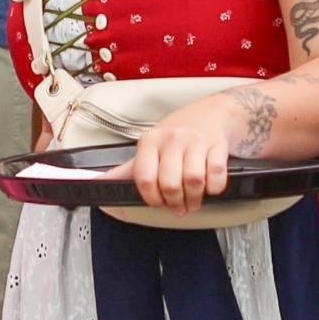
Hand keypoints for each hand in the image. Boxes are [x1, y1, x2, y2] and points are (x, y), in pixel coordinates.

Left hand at [99, 99, 231, 215]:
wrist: (212, 112)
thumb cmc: (177, 133)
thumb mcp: (150, 146)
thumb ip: (128, 168)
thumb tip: (101, 181)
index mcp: (150, 141)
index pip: (143, 177)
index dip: (150, 197)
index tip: (157, 202)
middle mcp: (172, 139)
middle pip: (169, 183)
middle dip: (175, 203)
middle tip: (178, 207)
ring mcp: (195, 142)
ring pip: (193, 180)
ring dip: (194, 199)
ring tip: (193, 201)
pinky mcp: (217, 146)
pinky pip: (216, 175)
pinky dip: (214, 188)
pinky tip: (209, 187)